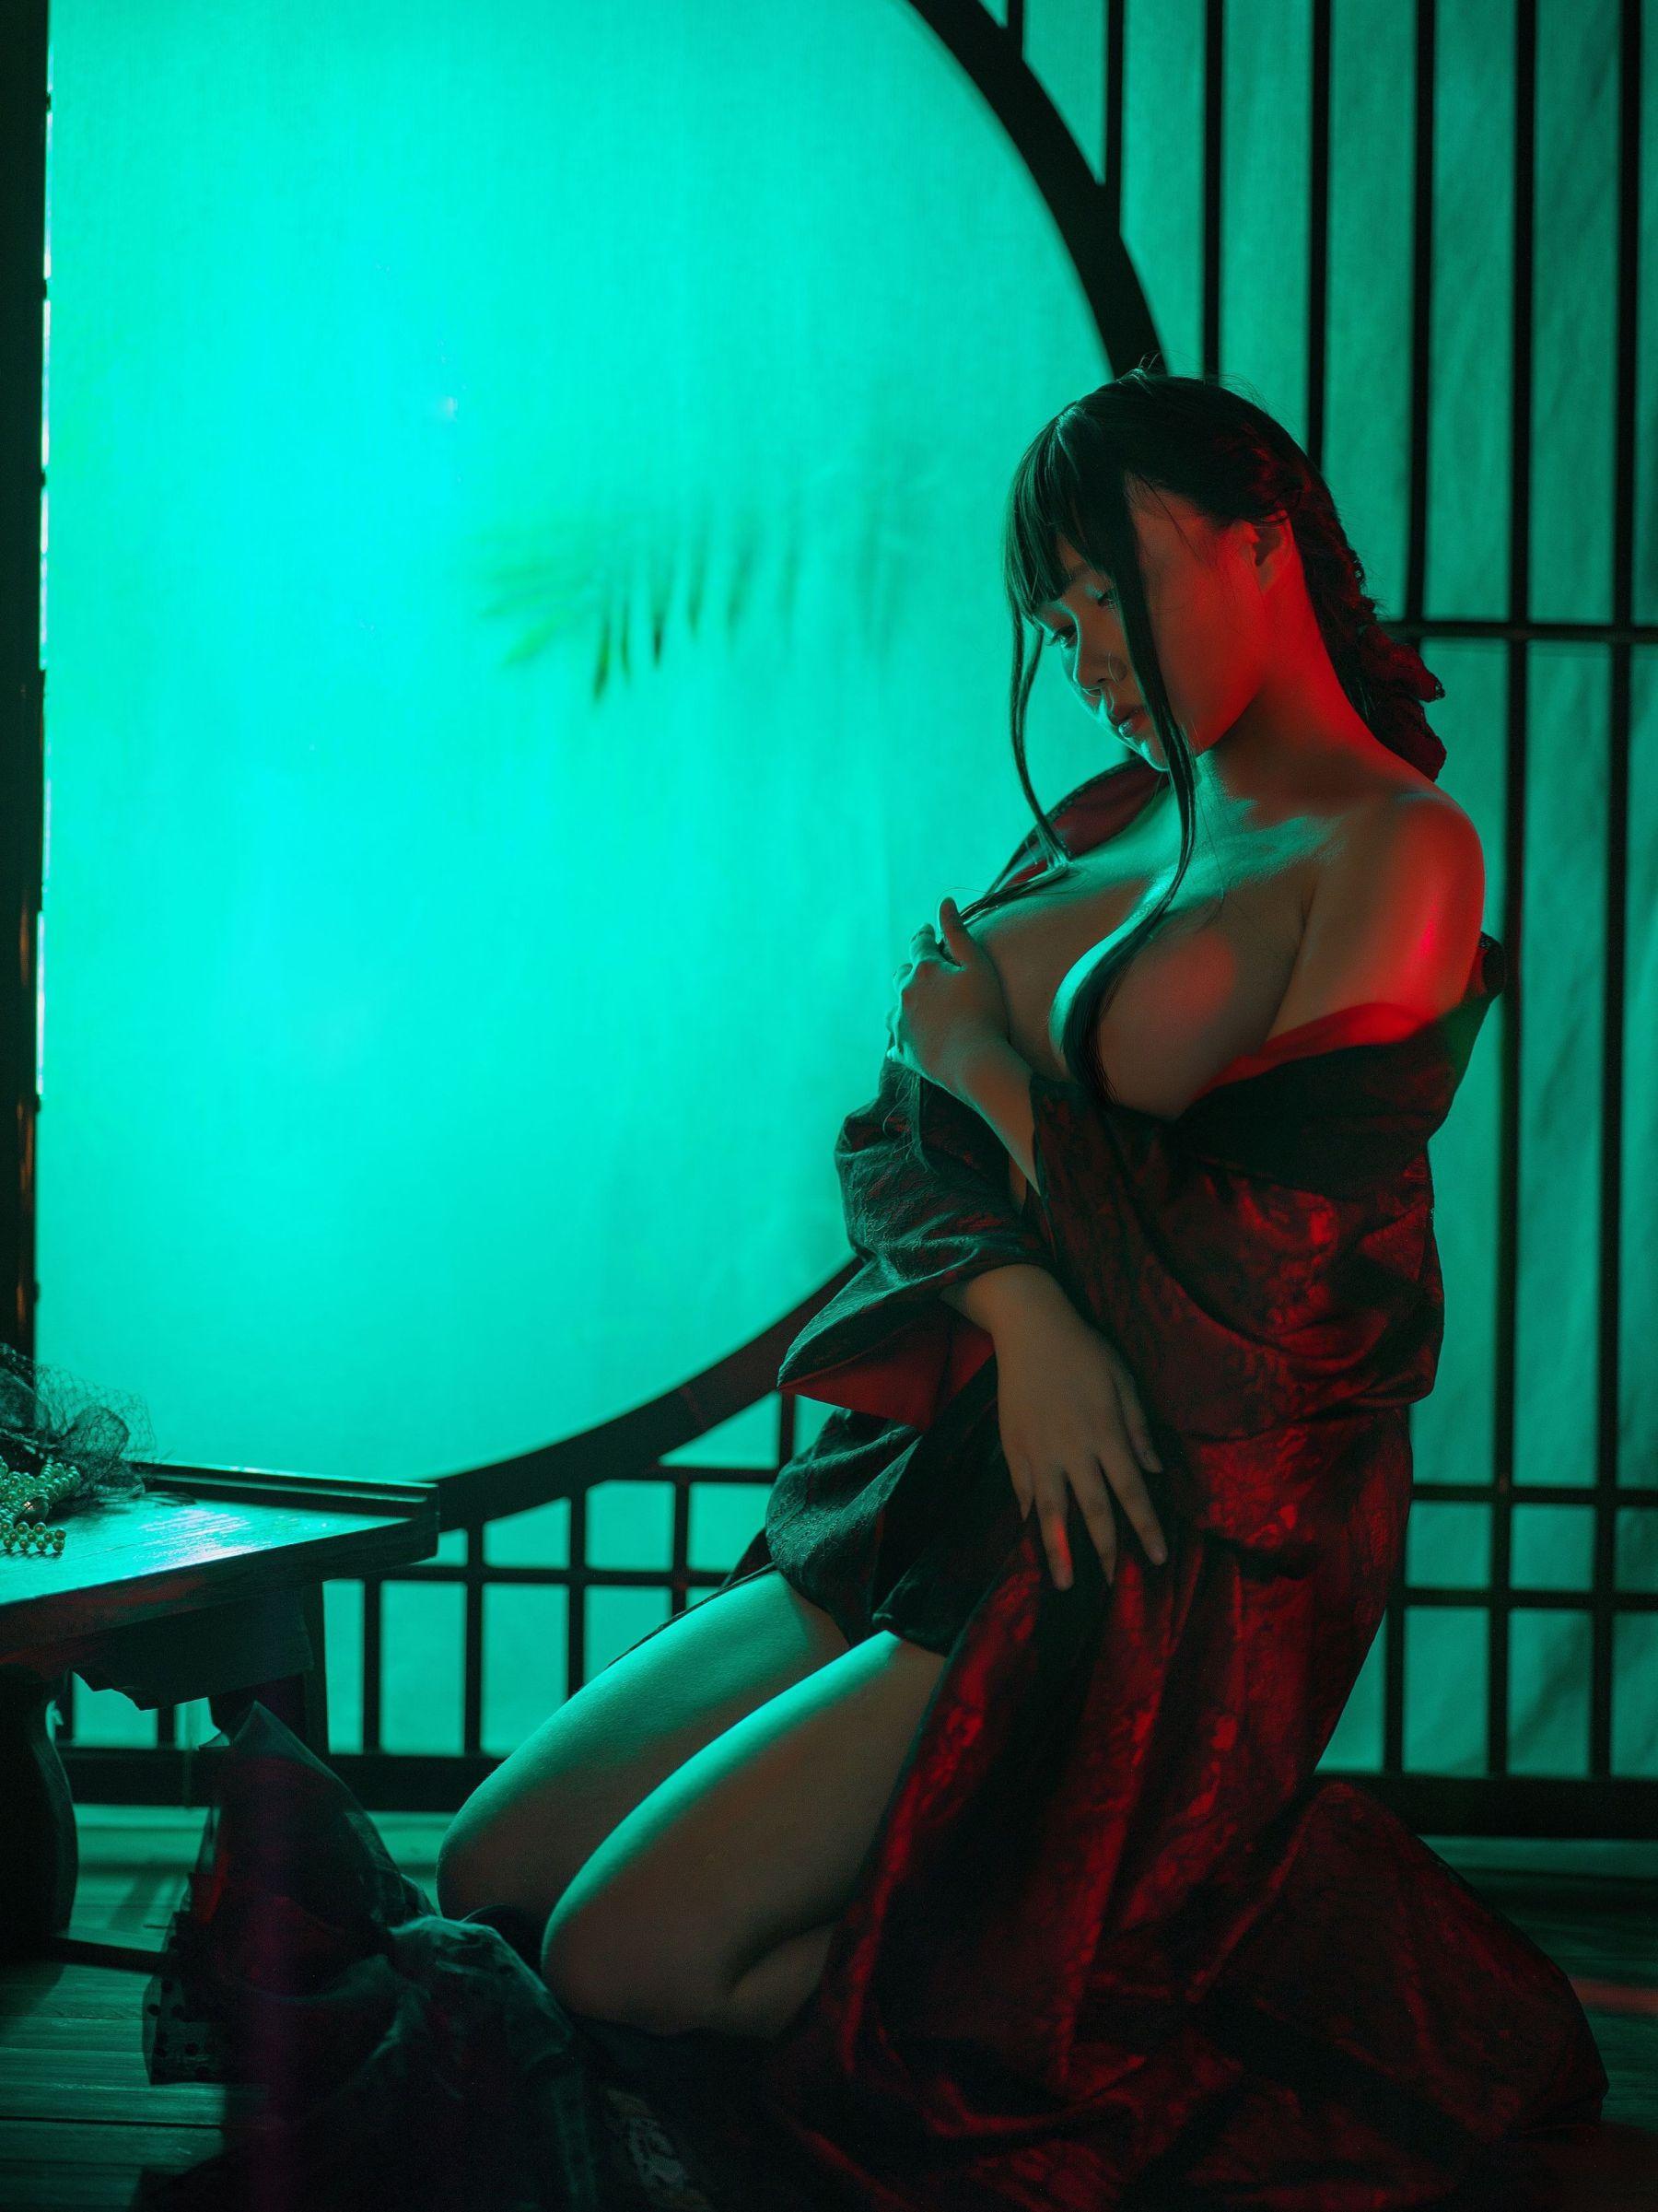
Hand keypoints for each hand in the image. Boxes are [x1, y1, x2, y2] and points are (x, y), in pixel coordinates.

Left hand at [885, 897, 1008, 1087]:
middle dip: (912, 969)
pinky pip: (895, 1043)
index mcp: (924, 970)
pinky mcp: (903, 1051)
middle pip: (902, 974)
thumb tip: (944, 902)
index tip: (927, 931)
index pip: (920, 944)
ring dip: (904, 1003)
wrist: (974, 1062)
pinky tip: (906, 1040)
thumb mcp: (978, 966)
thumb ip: (958, 933)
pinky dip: (901, 1037)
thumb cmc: (985, 1011)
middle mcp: (905, 994)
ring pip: (895, 1007)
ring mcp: (901, 1024)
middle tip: (923, 969)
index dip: (925, 935)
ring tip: (916, 1005)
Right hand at [993, 1298, 1168, 1589]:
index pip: (1132, 1492)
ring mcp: (1040, 1450)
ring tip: (1065, 1583)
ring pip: (1053, 1510)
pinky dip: (1030, 1517)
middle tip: (1113, 1584)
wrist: (1029, 1327)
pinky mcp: (1013, 1446)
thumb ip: (1138, 1428)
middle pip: (1095, 1509)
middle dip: (1106, 1550)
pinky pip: (1023, 1490)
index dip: (1146, 1527)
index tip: (1155, 1558)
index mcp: (1107, 1433)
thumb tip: (1153, 1471)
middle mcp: (1074, 1449)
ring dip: (1060, 1550)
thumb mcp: (1123, 1381)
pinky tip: (1033, 1539)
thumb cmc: (1084, 1350)